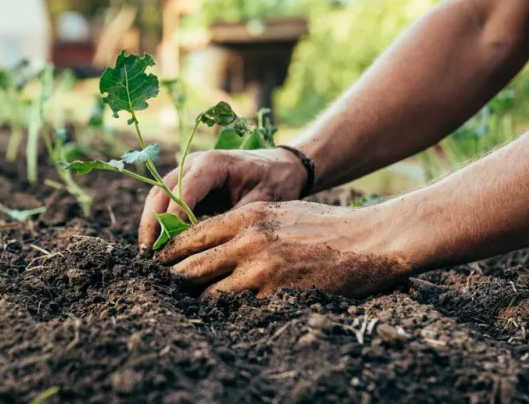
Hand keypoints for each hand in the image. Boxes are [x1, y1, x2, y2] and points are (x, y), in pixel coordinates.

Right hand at [138, 149, 307, 251]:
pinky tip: (159, 244)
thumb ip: (234, 220)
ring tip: (148, 253)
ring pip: (157, 196)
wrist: (280, 166)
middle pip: (161, 192)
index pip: (183, 190)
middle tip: (148, 254)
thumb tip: (209, 246)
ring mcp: (186, 172)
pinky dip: (159, 221)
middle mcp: (193, 164)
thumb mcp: (262, 201)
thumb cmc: (274, 181)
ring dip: (151, 223)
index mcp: (212, 163)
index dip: (172, 218)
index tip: (169, 246)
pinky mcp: (186, 183)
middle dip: (152, 223)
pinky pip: (165, 201)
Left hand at [157, 201, 410, 298]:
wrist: (367, 240)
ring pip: (208, 293)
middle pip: (190, 267)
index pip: (191, 235)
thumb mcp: (278, 212)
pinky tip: (222, 316)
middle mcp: (246, 241)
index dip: (170, 252)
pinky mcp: (274, 293)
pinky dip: (226, 313)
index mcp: (245, 217)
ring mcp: (259, 269)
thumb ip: (243, 224)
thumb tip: (212, 239)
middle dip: (174, 280)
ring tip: (189, 306)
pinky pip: (237, 308)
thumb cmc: (324, 225)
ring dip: (197, 301)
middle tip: (165, 289)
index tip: (160, 262)